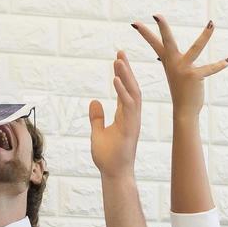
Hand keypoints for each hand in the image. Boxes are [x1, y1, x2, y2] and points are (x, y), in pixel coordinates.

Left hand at [90, 51, 141, 177]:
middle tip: (120, 52)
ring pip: (133, 93)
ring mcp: (133, 121)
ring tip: (118, 61)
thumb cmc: (108, 157)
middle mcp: (132, 116)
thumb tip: (94, 102)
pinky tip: (116, 79)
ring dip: (126, 76)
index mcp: (125, 116)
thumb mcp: (98, 132)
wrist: (114, 174)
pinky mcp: (130, 127)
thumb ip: (97, 117)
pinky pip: (128, 105)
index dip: (122, 74)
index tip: (118, 59)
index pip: (125, 90)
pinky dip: (122, 91)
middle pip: (131, 87)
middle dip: (126, 70)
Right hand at [131, 15, 227, 116]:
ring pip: (196, 48)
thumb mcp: (174, 73)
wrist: (184, 110)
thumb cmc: (181, 91)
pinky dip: (220, 65)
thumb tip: (160, 54)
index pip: (154, 44)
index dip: (144, 33)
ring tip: (212, 23)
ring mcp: (184, 69)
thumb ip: (170, 61)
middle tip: (156, 15)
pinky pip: (210, 68)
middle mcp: (173, 63)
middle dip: (162, 27)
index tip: (135, 22)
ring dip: (205, 35)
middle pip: (167, 41)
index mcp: (167, 61)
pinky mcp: (195, 76)